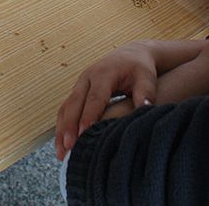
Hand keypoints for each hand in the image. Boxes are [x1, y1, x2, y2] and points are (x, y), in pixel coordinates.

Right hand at [54, 41, 156, 158]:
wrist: (131, 54)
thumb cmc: (140, 67)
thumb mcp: (146, 77)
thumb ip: (146, 93)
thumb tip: (145, 109)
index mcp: (104, 73)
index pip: (95, 98)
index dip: (88, 116)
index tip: (84, 133)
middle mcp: (87, 78)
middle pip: (74, 104)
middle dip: (69, 126)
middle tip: (68, 148)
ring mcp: (80, 84)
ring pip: (66, 108)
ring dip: (61, 130)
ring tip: (61, 153)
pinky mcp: (78, 92)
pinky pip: (66, 110)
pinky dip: (62, 127)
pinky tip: (62, 144)